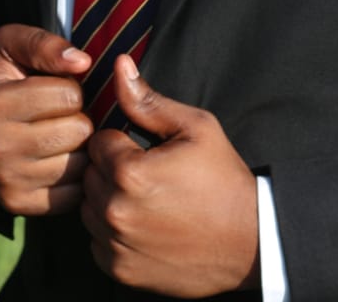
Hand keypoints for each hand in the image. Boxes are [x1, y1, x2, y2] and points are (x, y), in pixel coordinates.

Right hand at [0, 23, 93, 215]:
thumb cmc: (5, 79)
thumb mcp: (14, 45)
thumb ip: (45, 44)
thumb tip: (82, 62)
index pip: (70, 95)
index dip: (72, 88)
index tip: (57, 89)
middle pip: (78, 130)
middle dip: (79, 118)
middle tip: (61, 115)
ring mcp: (5, 179)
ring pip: (78, 163)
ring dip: (79, 148)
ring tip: (61, 135)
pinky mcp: (17, 204)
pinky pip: (72, 194)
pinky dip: (74, 178)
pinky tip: (59, 160)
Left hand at [81, 55, 258, 295]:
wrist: (249, 239)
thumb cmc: (222, 178)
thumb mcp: (194, 127)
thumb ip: (148, 100)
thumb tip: (119, 65)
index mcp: (131, 172)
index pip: (98, 142)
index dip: (121, 142)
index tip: (144, 150)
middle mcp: (116, 211)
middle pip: (89, 175)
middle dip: (111, 169)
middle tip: (148, 173)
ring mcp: (117, 246)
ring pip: (88, 209)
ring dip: (108, 200)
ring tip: (146, 198)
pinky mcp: (121, 271)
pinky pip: (96, 242)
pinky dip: (113, 233)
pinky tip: (144, 224)